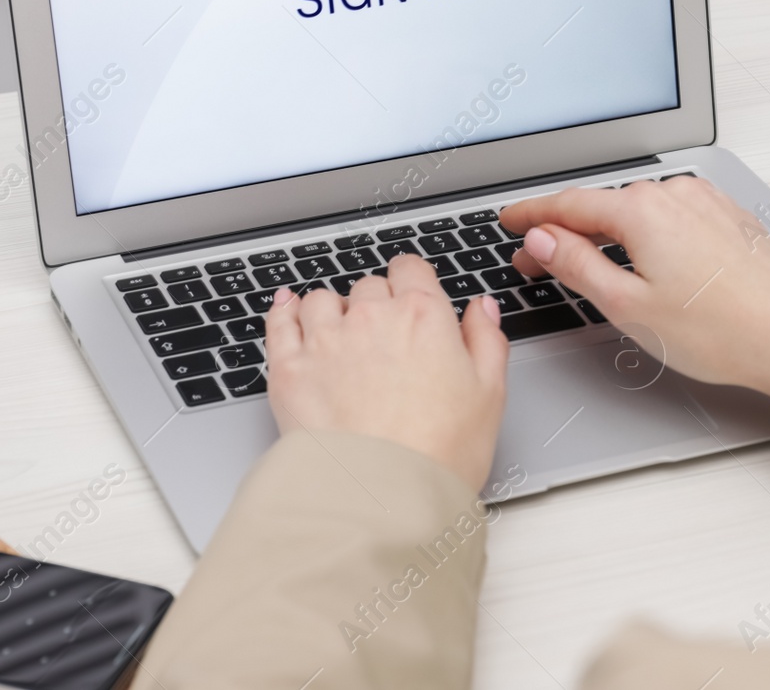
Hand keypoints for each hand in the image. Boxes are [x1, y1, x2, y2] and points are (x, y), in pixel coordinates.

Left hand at [264, 255, 510, 492]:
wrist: (382, 500)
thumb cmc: (439, 455)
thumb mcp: (490, 395)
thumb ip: (486, 340)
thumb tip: (482, 309)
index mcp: (422, 317)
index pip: (410, 269)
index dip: (412, 280)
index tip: (411, 292)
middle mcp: (370, 318)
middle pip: (369, 286)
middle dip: (377, 303)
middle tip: (385, 337)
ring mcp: (324, 341)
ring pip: (323, 299)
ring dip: (333, 310)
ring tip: (340, 334)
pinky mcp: (289, 368)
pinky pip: (280, 321)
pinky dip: (284, 310)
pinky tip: (289, 308)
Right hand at [500, 178, 769, 398]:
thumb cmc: (720, 330)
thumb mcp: (627, 305)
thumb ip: (577, 264)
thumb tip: (541, 240)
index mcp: (642, 209)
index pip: (567, 204)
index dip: (531, 214)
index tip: (509, 221)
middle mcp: (674, 194)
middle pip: (603, 205)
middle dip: (566, 229)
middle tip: (538, 260)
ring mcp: (706, 202)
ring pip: (639, 211)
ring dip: (608, 231)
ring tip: (588, 262)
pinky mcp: (728, 218)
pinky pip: (671, 217)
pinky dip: (646, 233)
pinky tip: (644, 258)